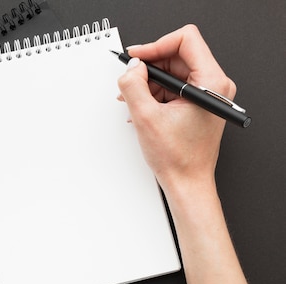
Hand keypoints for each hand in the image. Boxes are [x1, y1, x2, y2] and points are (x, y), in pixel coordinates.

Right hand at [116, 24, 233, 195]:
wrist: (187, 182)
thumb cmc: (178, 158)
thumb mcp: (145, 117)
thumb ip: (133, 85)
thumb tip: (131, 67)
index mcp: (211, 82)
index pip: (185, 40)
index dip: (156, 45)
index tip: (137, 57)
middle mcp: (215, 84)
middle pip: (177, 54)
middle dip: (149, 67)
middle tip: (129, 79)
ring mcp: (208, 93)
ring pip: (173, 71)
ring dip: (149, 82)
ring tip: (132, 99)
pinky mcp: (199, 102)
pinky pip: (174, 85)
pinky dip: (154, 93)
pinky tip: (141, 106)